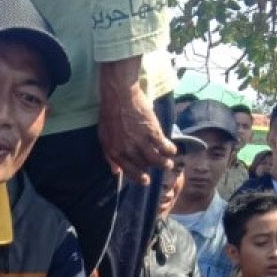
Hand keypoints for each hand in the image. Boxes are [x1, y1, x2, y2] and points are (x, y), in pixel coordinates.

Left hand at [98, 58, 175, 185]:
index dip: (138, 177)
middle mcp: (128, 150)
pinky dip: (169, 150)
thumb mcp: (103, 137)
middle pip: (143, 164)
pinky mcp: (152, 132)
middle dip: (153, 168)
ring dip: (164, 163)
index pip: (128, 170)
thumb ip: (109, 156)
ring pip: (155, 159)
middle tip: (161, 166)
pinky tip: (172, 150)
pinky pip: (163, 146)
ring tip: (169, 164)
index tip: (146, 180)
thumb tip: (115, 172)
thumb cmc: (109, 115)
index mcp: (114, 152)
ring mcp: (140, 141)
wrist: (120, 96)